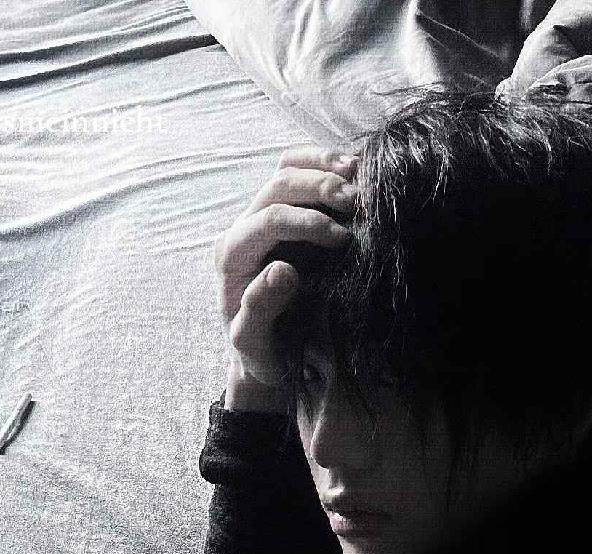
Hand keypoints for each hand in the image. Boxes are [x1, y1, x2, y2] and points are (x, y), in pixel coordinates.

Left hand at [214, 146, 357, 391]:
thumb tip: (283, 271)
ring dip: (324, 167)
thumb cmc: (260, 350)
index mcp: (231, 256)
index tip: (343, 240)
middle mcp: (242, 229)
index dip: (309, 223)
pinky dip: (325, 164)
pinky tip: (354, 169)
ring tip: (360, 174)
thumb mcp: (253, 343)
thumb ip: (260, 309)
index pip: (269, 221)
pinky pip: (298, 172)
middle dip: (321, 189)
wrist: (264, 351)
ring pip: (287, 169)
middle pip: (278, 185)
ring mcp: (261, 217)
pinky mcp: (283, 213)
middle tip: (359, 205)